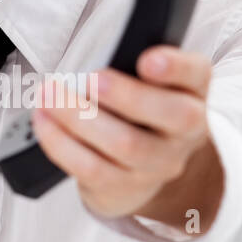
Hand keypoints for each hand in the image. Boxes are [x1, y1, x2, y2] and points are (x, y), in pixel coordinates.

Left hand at [31, 46, 221, 226]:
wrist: (143, 167)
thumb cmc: (140, 111)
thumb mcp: (149, 83)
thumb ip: (132, 64)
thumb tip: (94, 53)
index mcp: (193, 91)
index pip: (197, 74)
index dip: (176, 66)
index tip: (147, 59)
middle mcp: (184, 131)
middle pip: (172, 115)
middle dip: (128, 96)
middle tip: (92, 80)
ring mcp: (159, 164)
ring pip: (126, 144)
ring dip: (80, 117)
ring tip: (50, 96)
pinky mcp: (126, 187)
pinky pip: (92, 168)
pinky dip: (61, 143)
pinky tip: (44, 121)